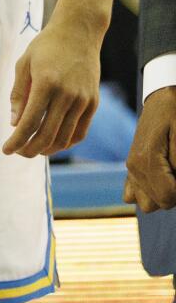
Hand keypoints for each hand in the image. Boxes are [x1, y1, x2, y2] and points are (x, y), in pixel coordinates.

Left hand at [4, 15, 101, 157]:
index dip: (16, 140)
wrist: (79, 33)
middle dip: (29, 149)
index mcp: (46, 84)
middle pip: (47, 134)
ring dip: (47, 148)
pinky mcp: (93, 102)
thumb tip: (15, 124)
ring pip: (65, 136)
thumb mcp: (23, 65)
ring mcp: (83, 100)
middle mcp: (67, 95)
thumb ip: (18, 95)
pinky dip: (67, 142)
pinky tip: (53, 144)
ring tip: (33, 150)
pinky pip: (80, 131)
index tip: (6, 150)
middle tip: (18, 152)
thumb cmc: (46, 47)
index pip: (29, 122)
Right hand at [125, 87, 175, 211]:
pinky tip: (161, 178)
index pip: (166, 198)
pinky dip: (148, 191)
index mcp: (146, 160)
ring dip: (161, 194)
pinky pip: (133, 194)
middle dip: (173, 194)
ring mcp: (131, 168)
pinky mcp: (132, 166)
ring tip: (172, 176)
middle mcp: (134, 167)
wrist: (163, 97)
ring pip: (145, 203)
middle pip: (156, 204)